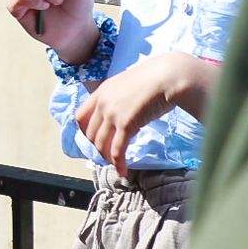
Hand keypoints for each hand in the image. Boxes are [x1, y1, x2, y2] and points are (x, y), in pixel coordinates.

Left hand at [77, 54, 193, 175]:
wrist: (167, 77)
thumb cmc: (153, 79)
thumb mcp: (126, 85)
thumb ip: (118, 98)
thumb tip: (120, 111)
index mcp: (100, 92)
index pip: (80, 117)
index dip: (85, 132)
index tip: (94, 140)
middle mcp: (102, 103)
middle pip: (90, 133)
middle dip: (98, 148)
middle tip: (108, 156)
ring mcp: (112, 114)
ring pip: (101, 144)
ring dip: (108, 158)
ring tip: (116, 165)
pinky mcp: (126, 125)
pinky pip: (117, 150)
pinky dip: (119, 163)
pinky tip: (124, 171)